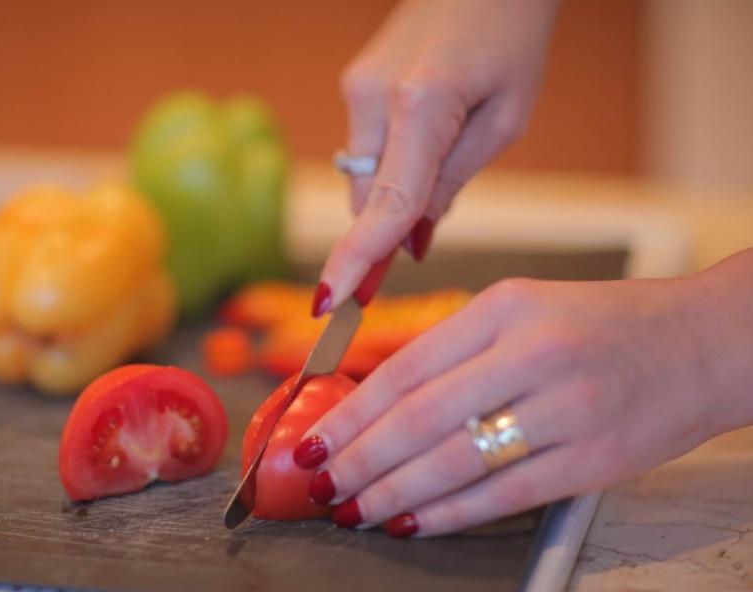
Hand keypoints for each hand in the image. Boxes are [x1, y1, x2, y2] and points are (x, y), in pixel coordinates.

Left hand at [293, 252, 752, 535]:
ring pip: (456, 462)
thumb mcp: (520, 309)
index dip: (350, 414)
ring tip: (356, 510)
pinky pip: (504, 494)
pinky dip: (450, 513)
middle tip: (321, 485)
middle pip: (420, 418)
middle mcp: (532, 354)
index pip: (406, 369)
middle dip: (359, 459)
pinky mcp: (592, 460)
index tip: (311, 442)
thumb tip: (375, 401)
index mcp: (504, 309)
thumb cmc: (601, 325)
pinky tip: (414, 522)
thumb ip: (452, 350)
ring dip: (395, 493)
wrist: (702, 342)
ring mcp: (566, 410)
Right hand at [314, 0, 558, 315]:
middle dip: (396, 222)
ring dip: (396, 188)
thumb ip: (451, 182)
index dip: (357, 259)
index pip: (385, 204)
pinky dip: (391, 160)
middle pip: (369, 199)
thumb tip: (411, 241)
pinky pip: (364, 150)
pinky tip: (427, 126)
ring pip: (363, 178)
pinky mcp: (352, 83)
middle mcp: (372, 96)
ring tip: (449, 140)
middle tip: (434, 221)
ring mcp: (355, 88)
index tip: (328, 304)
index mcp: (421, 104)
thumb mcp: (505, 119)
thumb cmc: (511, 39)